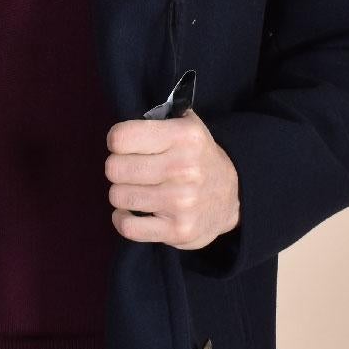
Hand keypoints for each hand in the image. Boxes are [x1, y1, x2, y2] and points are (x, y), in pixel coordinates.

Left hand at [104, 107, 239, 247]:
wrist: (233, 196)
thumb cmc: (197, 157)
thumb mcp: (187, 126)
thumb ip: (157, 117)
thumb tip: (124, 127)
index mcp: (184, 136)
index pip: (121, 137)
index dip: (117, 141)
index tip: (125, 146)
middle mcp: (184, 168)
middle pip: (115, 168)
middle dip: (117, 168)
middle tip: (130, 170)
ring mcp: (181, 202)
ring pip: (118, 196)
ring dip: (121, 193)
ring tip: (136, 189)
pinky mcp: (178, 230)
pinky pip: (128, 227)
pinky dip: (123, 219)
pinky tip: (132, 211)